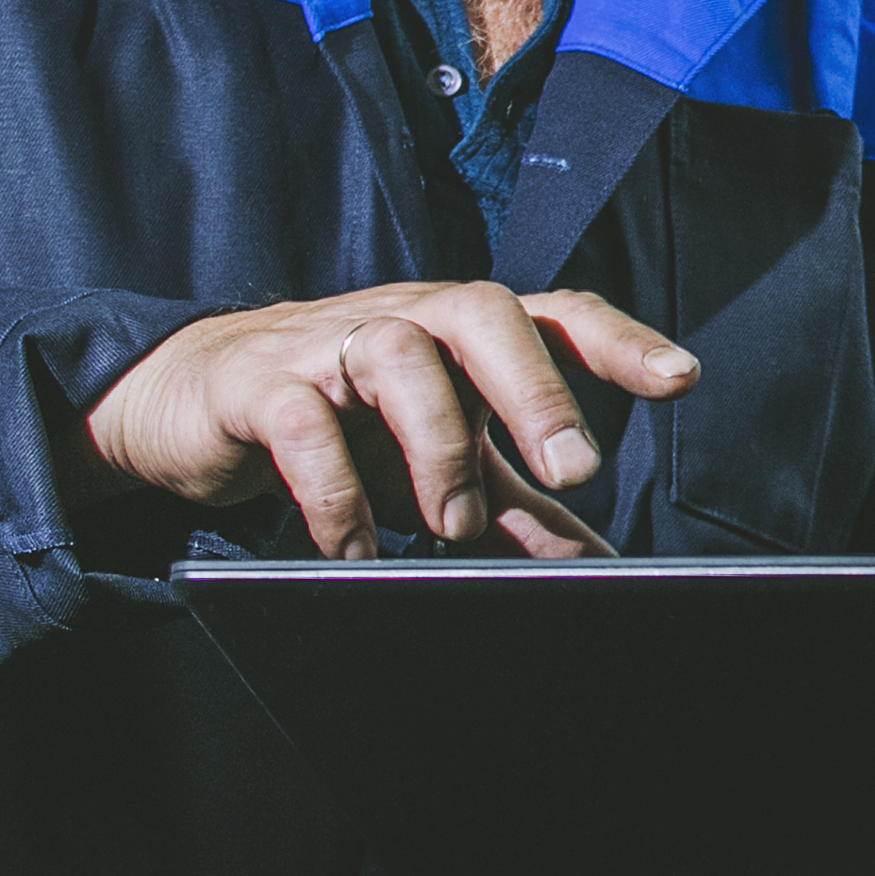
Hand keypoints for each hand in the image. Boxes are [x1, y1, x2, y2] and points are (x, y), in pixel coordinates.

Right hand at [84, 280, 692, 558]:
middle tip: (572, 473)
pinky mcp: (254, 384)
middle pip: (483, 314)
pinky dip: (332, 488)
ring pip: (396, 352)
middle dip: (535, 388)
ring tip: (452, 524)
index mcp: (460, 337)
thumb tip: (595, 562)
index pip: (553, 314)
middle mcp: (404, 321)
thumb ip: (514, 507)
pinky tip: (352, 548)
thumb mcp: (434, 464)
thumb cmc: (340, 420)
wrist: (193, 404)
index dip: (619, 341)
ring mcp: (327, 344)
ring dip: (437, 442)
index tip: (681, 380)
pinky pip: (299, 419)